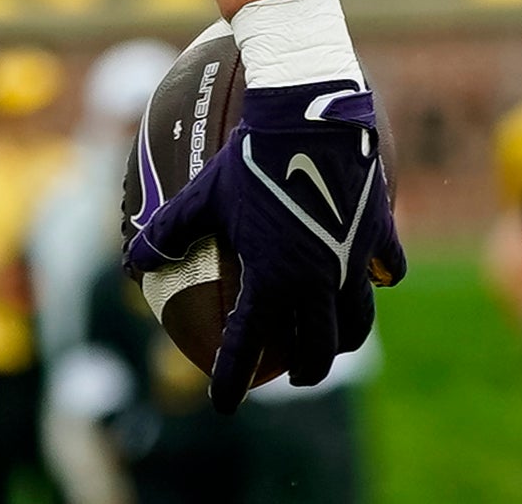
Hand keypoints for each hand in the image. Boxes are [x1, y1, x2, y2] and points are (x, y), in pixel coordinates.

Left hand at [125, 79, 406, 411]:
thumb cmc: (250, 156)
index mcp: (272, 280)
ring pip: (356, 323)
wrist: (308, 116)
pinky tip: (375, 279)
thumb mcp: (203, 195)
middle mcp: (317, 281)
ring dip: (341, 341)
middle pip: (317, 352)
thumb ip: (169, 231)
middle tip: (289, 375)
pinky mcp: (381, 235)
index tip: (223, 404)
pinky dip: (381, 281)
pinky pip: (390, 270)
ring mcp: (354, 262)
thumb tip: (132, 261)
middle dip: (302, 372)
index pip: (248, 347)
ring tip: (329, 341)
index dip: (231, 381)